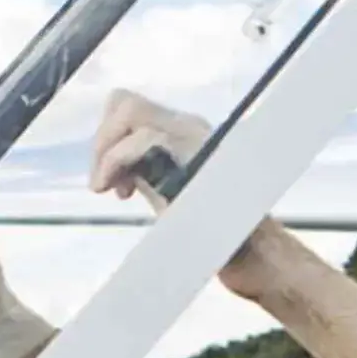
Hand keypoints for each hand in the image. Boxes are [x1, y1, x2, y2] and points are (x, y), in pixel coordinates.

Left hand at [89, 88, 279, 299]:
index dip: (108, 139)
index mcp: (185, 133)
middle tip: (102, 184)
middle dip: (101, 140)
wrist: (254, 256)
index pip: (131, 109)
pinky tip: (122, 193)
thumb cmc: (215, 234)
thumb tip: (111, 167)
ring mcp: (193, 137)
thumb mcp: (171, 195)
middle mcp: (190, 127)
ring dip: (105, 149)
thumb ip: (146, 174)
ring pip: (129, 111)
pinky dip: (117, 162)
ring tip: (105, 186)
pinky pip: (142, 140)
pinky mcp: (194, 154)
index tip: (112, 183)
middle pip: (124, 101)